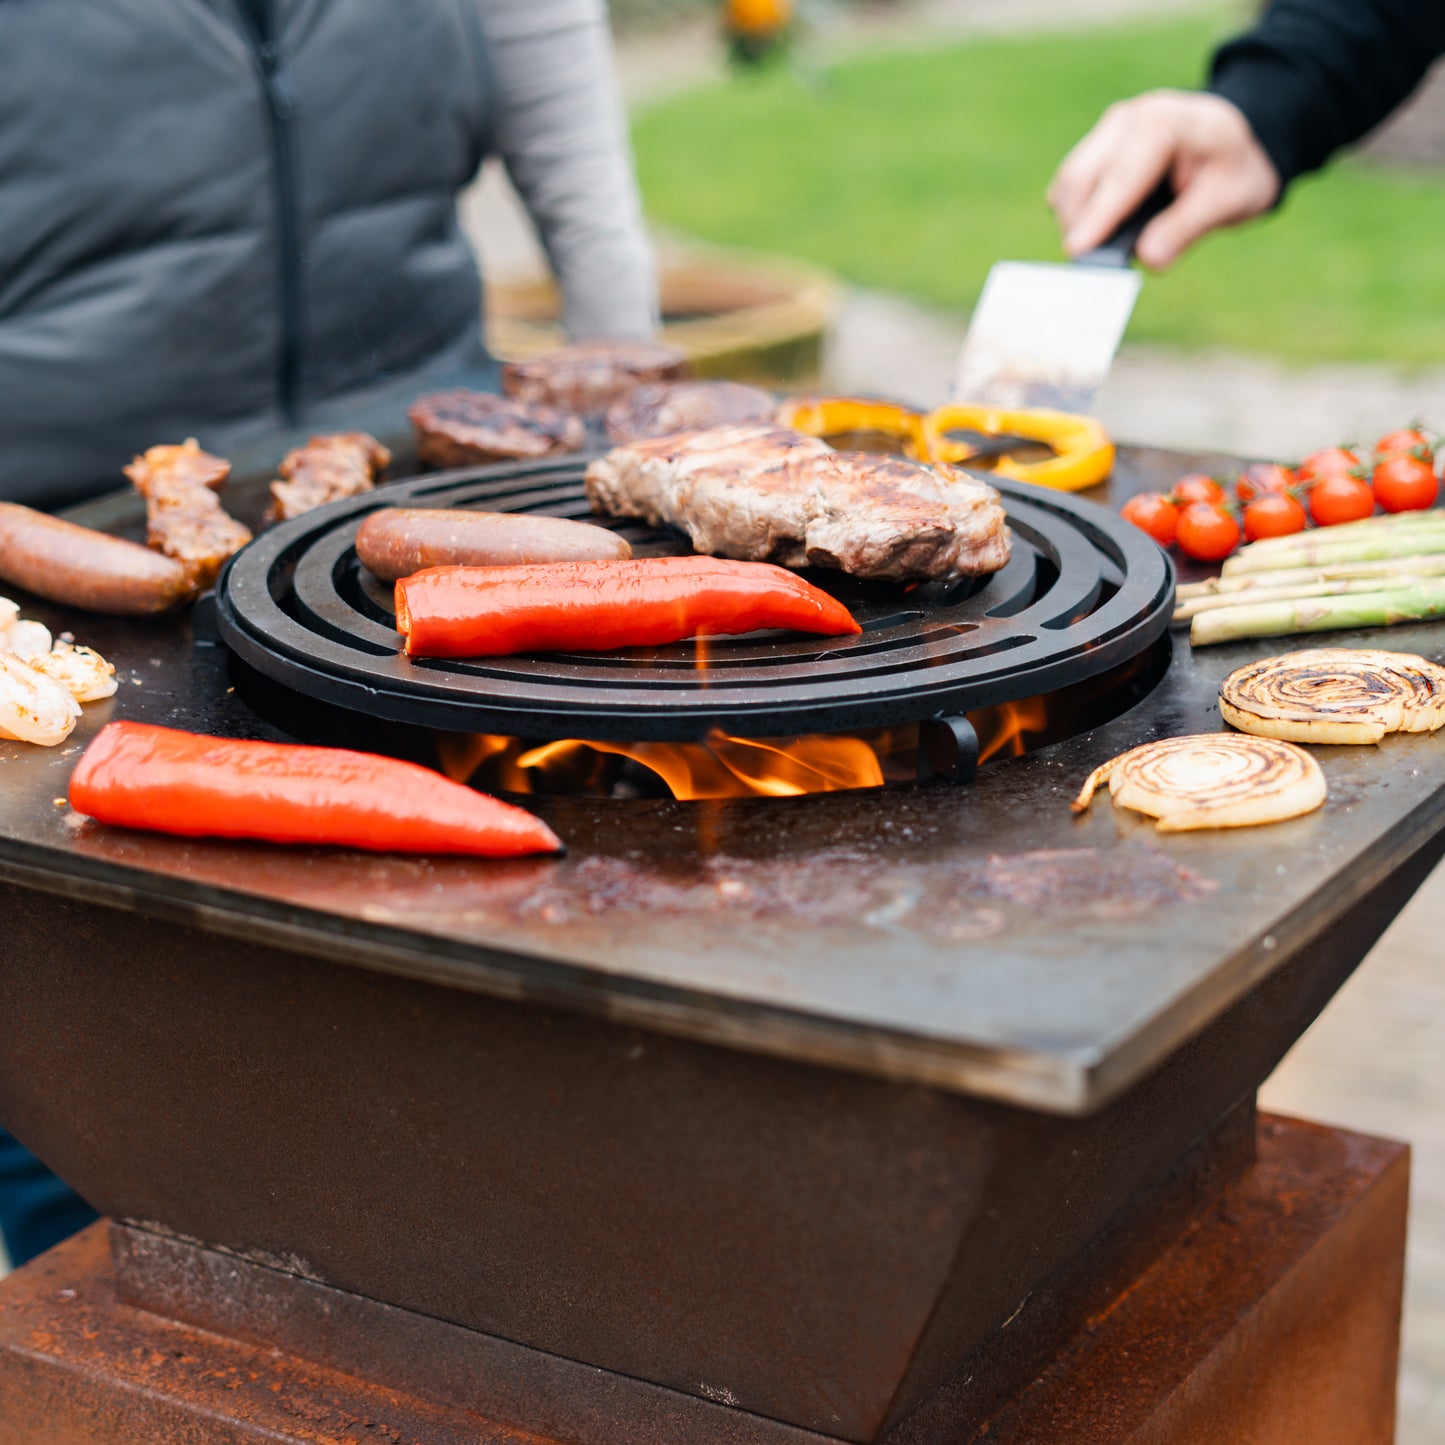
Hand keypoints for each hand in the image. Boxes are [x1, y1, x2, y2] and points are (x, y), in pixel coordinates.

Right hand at [1048, 90, 1280, 268]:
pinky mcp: (1095, 149)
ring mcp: (1108, 132)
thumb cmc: (1233, 170)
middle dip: (1078, 224)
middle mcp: (1130, 119)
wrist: (1233, 145)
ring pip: (1068, 181)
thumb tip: (1148, 257)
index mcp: (1167, 122)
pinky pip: (1069, 184)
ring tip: (1097, 251)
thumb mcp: (1230, 199)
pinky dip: (1074, 213)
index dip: (1100, 213)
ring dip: (1073, 221)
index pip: (1124, 172)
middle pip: (1082, 174)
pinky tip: (1096, 232)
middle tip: (1089, 267)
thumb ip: (1188, 228)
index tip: (1078, 250)